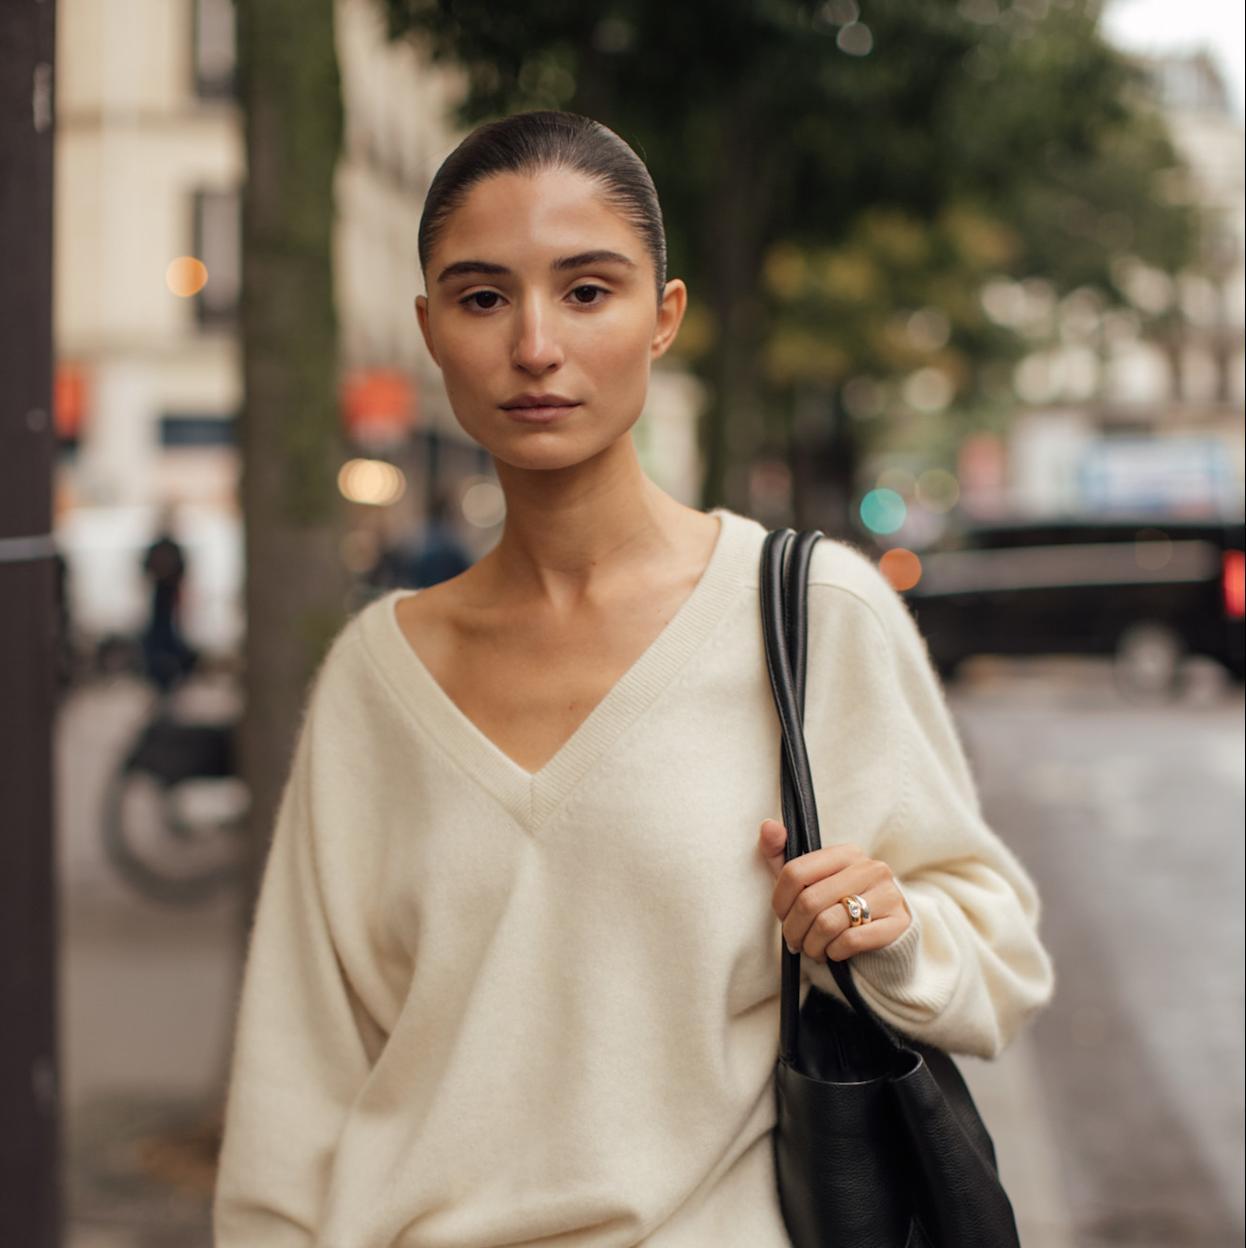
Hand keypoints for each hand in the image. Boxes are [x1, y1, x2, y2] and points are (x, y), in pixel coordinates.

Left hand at [758, 819, 911, 961]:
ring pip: (828, 923)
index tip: (782, 916)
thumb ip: (781, 854)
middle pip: (809, 901)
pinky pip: (851, 940)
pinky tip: (835, 952)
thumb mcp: (808, 880)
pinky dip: (835, 952)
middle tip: (794, 941)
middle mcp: (870, 868)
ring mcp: (888, 894)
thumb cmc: (838, 904)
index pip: (795, 872)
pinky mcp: (898, 923)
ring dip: (812, 944)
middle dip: (794, 929)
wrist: (886, 932)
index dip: (780, 901)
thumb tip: (768, 826)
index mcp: (846, 853)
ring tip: (813, 948)